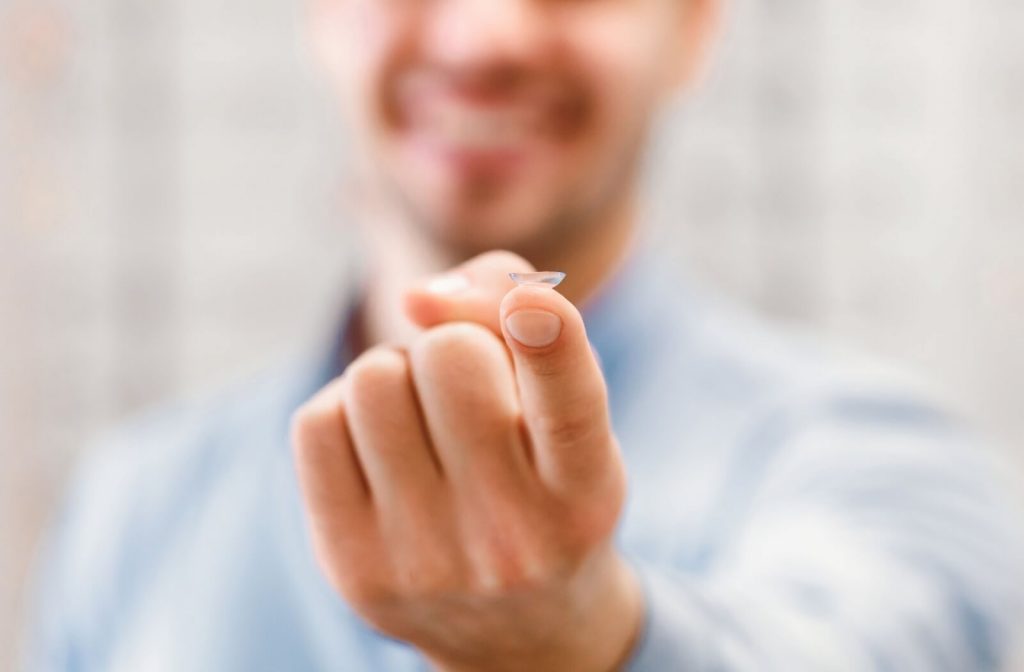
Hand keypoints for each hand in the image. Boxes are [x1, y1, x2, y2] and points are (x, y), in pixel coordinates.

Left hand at [291, 251, 642, 671]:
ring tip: (424, 422)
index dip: (548, 339)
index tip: (531, 303)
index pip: (568, 406)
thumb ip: (511, 310)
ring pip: (375, 378)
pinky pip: (318, 422)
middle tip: (466, 391)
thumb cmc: (541, 480)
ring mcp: (427, 560)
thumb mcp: (560, 405)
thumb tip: (417, 297)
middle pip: (449, 356)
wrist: (515, 627)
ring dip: (397, 375)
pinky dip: (346, 414)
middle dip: (454, 347)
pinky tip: (380, 451)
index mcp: (585, 493)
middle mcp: (513, 537)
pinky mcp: (353, 567)